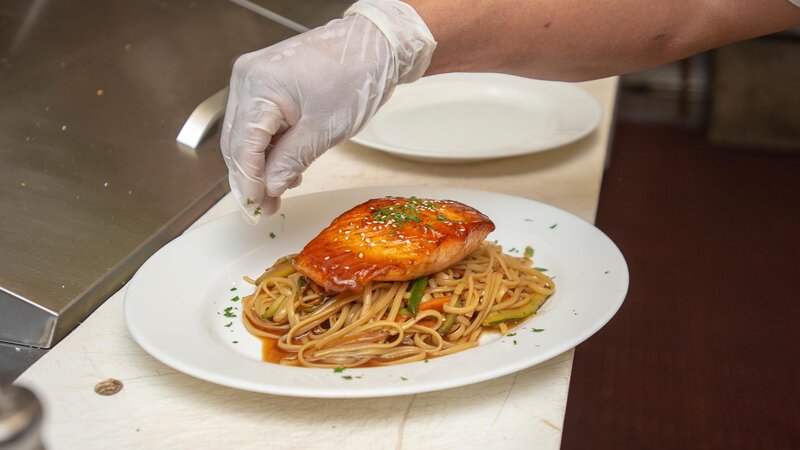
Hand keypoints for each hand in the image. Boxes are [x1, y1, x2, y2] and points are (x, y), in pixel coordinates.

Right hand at [221, 0, 435, 222]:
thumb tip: (270, 189)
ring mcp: (254, 77)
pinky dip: (269, 145)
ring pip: (246, 134)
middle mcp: (247, 77)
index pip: (242, 147)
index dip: (248, 182)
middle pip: (238, 141)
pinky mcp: (266, 80)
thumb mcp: (323, 131)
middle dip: (252, 177)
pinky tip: (286, 165)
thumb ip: (290, 162)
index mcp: (258, 85)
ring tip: (283, 187)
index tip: (257, 208)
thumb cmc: (355, 77)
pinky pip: (259, 120)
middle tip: (266, 206)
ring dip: (261, 163)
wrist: (375, 46)